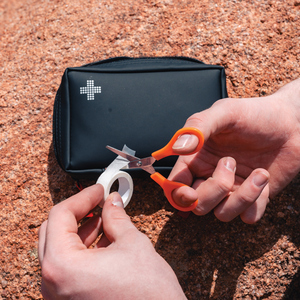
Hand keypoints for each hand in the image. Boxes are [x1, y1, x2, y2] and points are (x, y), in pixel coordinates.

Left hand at [38, 184, 185, 299]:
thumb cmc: (148, 295)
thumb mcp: (132, 243)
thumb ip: (117, 217)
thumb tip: (112, 202)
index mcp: (62, 266)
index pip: (60, 216)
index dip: (82, 197)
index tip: (98, 190)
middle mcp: (53, 283)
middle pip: (53, 231)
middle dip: (78, 212)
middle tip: (98, 201)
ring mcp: (60, 295)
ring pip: (60, 249)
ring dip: (81, 229)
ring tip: (105, 218)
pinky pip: (69, 266)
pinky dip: (83, 248)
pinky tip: (104, 239)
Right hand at [169, 78, 299, 222]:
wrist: (291, 122)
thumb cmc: (254, 114)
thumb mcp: (224, 112)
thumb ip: (198, 127)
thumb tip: (177, 148)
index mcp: (196, 158)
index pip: (175, 185)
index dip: (177, 194)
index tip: (189, 192)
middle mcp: (210, 176)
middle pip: (197, 205)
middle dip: (214, 190)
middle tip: (230, 161)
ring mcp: (232, 189)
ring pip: (222, 214)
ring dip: (241, 196)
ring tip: (257, 171)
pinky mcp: (254, 197)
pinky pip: (248, 216)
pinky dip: (256, 202)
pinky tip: (263, 177)